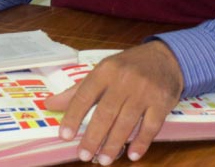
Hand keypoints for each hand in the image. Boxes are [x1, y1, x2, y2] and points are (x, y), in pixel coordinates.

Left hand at [44, 42, 183, 163]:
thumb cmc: (127, 67)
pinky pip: (151, 126)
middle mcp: (123, 80)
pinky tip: (132, 154)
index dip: (73, 116)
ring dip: (114, 143)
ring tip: (103, 159)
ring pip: (126, 121)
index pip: (84, 95)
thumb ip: (77, 91)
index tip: (64, 135)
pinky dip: (141, 142)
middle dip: (93, 136)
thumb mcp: (101, 72)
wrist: (164, 58)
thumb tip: (50, 104)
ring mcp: (144, 91)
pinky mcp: (162, 102)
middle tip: (84, 155)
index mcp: (104, 71)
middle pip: (105, 112)